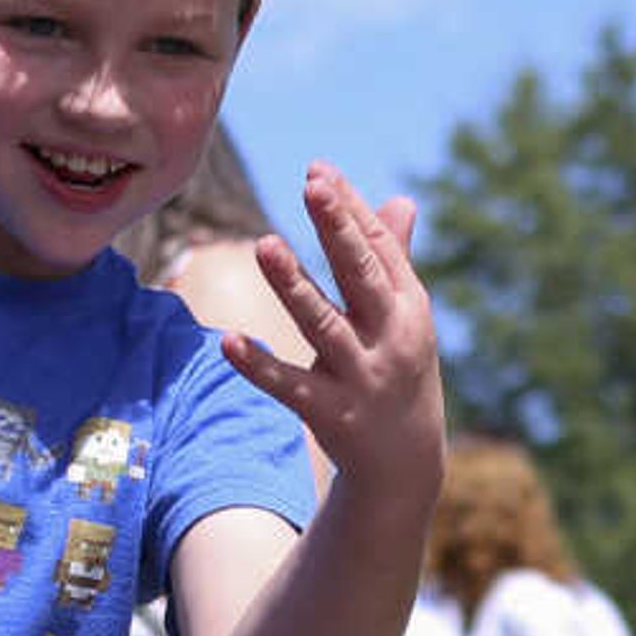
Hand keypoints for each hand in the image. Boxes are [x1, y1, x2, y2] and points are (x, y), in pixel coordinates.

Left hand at [227, 165, 444, 505]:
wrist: (405, 465)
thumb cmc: (399, 375)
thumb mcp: (406, 319)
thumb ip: (394, 260)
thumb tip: (402, 200)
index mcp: (409, 308)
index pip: (377, 249)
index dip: (349, 208)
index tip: (318, 169)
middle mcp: (390, 338)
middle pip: (360, 275)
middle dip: (337, 229)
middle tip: (312, 185)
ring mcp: (361, 377)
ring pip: (323, 325)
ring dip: (294, 286)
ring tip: (264, 245)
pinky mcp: (330, 413)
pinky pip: (289, 386)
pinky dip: (259, 366)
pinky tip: (226, 341)